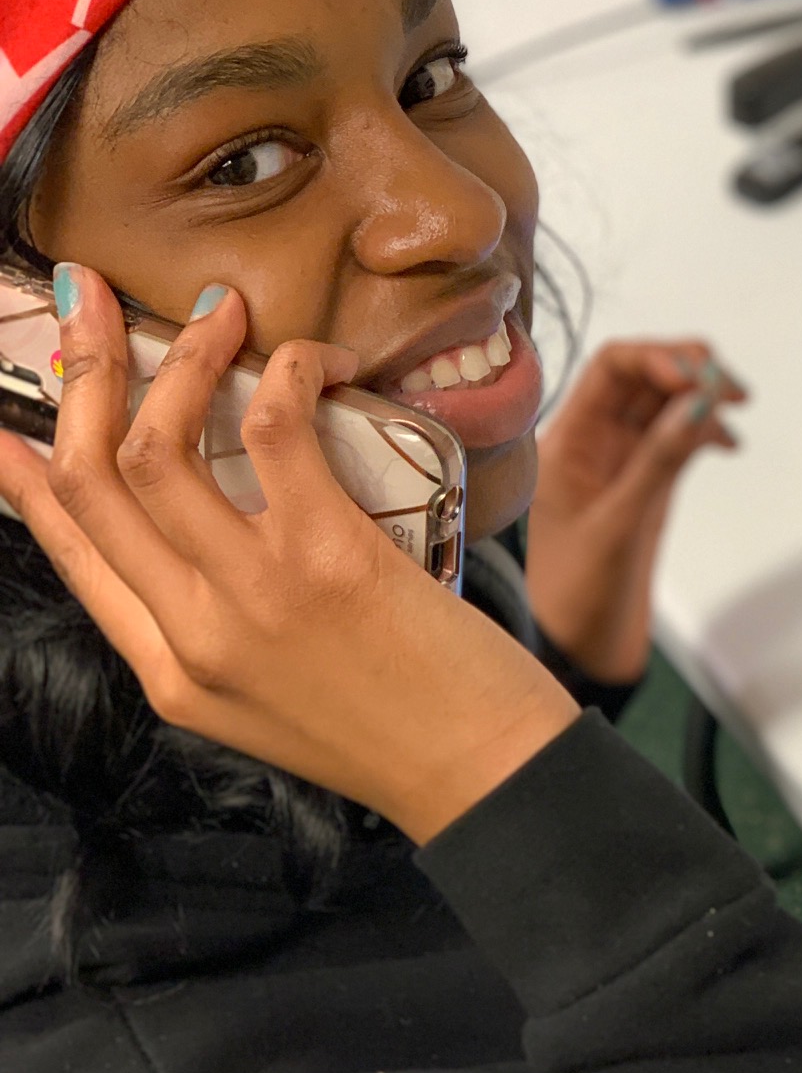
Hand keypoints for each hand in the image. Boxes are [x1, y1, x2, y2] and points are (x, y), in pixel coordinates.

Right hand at [0, 271, 577, 844]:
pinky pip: (277, 429)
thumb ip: (214, 627)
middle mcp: (192, 634)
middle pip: (92, 479)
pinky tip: (310, 357)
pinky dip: (287, 371)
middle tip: (88, 298)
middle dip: (78, 370)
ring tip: (217, 312)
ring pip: (161, 445)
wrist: (483, 774)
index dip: (24, 472)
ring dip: (179, 356)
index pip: (69, 548)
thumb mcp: (265, 700)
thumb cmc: (397, 728)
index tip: (8, 419)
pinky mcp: (329, 557)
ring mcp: (253, 595)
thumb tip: (195, 537)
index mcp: (169, 670)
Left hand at [526, 341, 745, 684]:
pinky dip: (705, 429)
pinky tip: (728, 442)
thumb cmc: (579, 597)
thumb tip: (699, 401)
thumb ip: (659, 460)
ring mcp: (621, 460)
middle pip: (642, 374)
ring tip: (737, 405)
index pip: (611, 366)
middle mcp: (591, 440)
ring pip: (664, 402)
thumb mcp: (620, 525)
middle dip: (687, 368)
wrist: (580, 652)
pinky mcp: (645, 483)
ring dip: (701, 394)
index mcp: (566, 441)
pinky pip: (677, 436)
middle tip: (730, 388)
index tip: (701, 378)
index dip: (659, 358)